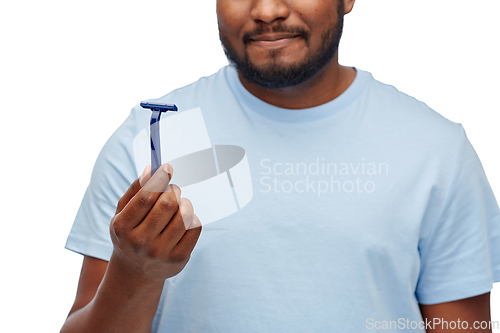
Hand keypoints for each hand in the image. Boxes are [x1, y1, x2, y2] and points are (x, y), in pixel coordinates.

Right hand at [109, 164, 201, 284]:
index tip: (167, 167)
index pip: (145, 198)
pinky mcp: (179, 259)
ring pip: (184, 216)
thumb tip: (151, 170)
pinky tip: (183, 219)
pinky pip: (195, 227)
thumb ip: (135, 190)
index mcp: (122, 228)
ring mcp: (161, 253)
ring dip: (184, 203)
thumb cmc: (130, 233)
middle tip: (172, 189)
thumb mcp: (123, 213)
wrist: (135, 272)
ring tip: (178, 204)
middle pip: (167, 205)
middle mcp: (140, 243)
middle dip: (173, 191)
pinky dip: (192, 217)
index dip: (159, 179)